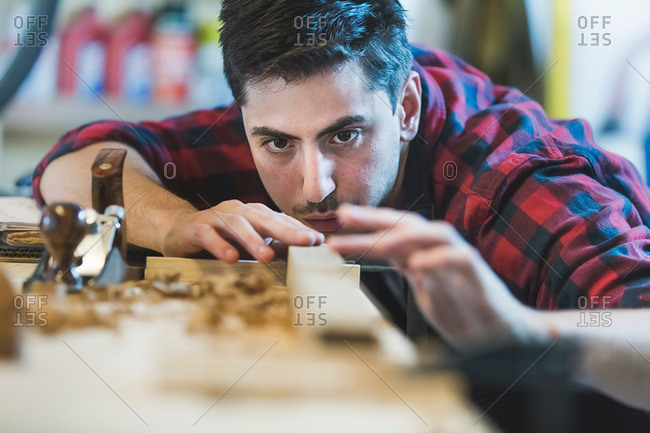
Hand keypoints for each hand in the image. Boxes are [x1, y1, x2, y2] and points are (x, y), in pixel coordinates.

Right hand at [160, 200, 323, 262]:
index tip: (318, 242)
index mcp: (254, 214)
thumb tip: (301, 253)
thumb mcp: (249, 244)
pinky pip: (208, 235)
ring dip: (253, 241)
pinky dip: (220, 246)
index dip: (299, 230)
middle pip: (264, 218)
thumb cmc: (221, 238)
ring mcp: (216, 217)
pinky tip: (231, 258)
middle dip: (286, 230)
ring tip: (267, 257)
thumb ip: (273, 246)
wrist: (178, 231)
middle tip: (305, 242)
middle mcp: (238, 211)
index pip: (280, 220)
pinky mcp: (195, 228)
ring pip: (237, 225)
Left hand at [327, 204, 546, 348]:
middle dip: (376, 218)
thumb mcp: (426, 291)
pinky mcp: (480, 276)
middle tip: (343, 215)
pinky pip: (460, 259)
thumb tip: (382, 254)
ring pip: (435, 234)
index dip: (367, 225)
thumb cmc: (463, 312)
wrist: (502, 336)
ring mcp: (462, 260)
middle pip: (408, 225)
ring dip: (405, 236)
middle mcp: (442, 251)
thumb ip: (407, 271)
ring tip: (378, 242)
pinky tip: (418, 264)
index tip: (337, 222)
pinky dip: (438, 259)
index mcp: (426, 255)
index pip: (394, 233)